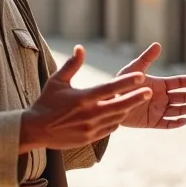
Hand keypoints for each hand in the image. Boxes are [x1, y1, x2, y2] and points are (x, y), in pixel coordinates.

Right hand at [19, 45, 151, 150]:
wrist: (36, 130)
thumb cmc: (46, 102)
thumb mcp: (57, 81)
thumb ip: (71, 65)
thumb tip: (81, 48)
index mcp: (82, 98)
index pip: (110, 88)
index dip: (127, 82)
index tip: (141, 77)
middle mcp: (88, 114)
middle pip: (119, 106)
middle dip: (136, 98)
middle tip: (148, 92)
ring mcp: (90, 128)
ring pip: (116, 118)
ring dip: (127, 109)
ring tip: (136, 100)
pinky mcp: (89, 138)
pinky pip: (109, 129)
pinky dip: (116, 121)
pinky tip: (120, 113)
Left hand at [115, 42, 185, 129]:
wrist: (109, 103)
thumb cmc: (121, 84)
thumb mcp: (134, 69)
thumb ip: (146, 59)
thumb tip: (158, 45)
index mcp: (159, 85)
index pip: (178, 83)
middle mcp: (161, 98)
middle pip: (180, 96)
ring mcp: (158, 110)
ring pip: (176, 110)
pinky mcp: (152, 121)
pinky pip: (166, 124)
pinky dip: (175, 123)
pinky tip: (183, 121)